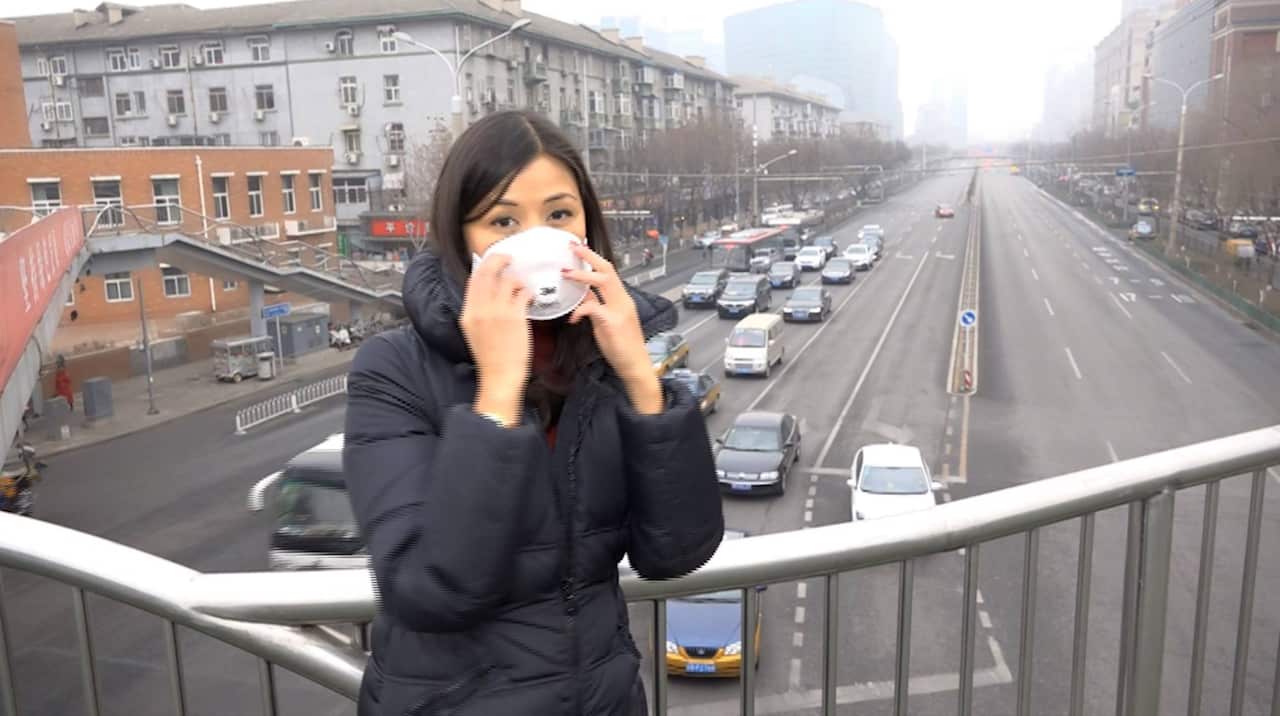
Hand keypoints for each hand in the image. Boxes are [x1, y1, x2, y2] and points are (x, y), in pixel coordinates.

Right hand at [459, 254, 530, 424]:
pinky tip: (531, 299)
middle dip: (498, 259)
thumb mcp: (474, 333)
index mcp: (467, 313)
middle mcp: (479, 309)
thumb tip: (488, 295)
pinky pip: (523, 293)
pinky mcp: (514, 317)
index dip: (484, 266)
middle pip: (487, 272)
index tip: (493, 262)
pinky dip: (528, 293)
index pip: (473, 280)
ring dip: (518, 281)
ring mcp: (497, 312)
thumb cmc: (491, 358)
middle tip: (509, 257)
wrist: (499, 376)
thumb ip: (478, 313)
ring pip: (507, 281)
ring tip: (523, 288)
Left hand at [563, 244, 662, 413]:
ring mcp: (619, 310)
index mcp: (622, 299)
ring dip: (583, 275)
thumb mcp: (607, 322)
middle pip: (607, 270)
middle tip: (572, 246)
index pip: (609, 272)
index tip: (580, 247)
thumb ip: (597, 306)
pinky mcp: (612, 322)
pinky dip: (580, 310)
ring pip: (603, 282)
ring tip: (565, 272)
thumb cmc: (622, 346)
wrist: (635, 366)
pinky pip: (593, 308)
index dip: (594, 258)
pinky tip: (572, 318)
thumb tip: (583, 295)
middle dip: (589, 256)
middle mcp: (623, 300)